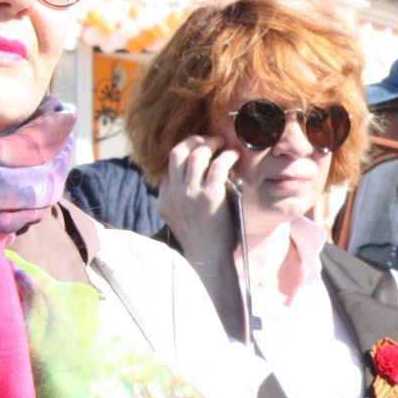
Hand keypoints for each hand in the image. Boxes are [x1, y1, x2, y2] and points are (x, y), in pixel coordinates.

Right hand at [155, 134, 238, 260]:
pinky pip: (217, 166)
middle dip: (193, 141)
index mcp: (164, 200)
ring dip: (211, 144)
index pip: (169, 168)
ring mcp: (190, 194)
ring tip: (222, 142)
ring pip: (196, 155)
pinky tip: (233, 155)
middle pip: (177, 153)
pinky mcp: (210, 196)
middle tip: (209, 139)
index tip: (199, 150)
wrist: (210, 259)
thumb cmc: (203, 242)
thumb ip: (183, 201)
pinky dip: (226, 156)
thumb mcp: (183, 220)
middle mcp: (174, 194)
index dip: (185, 154)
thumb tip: (194, 182)